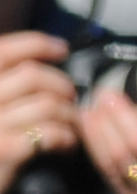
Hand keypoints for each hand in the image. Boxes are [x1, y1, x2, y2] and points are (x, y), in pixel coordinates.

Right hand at [0, 39, 82, 178]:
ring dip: (70, 115)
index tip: (61, 50)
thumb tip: (44, 62)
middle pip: (32, 76)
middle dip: (62, 85)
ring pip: (48, 104)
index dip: (36, 44)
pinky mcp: (6, 150)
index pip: (4, 50)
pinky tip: (66, 145)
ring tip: (73, 127)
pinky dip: (66, 137)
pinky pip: (50, 131)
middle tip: (72, 100)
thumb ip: (8, 88)